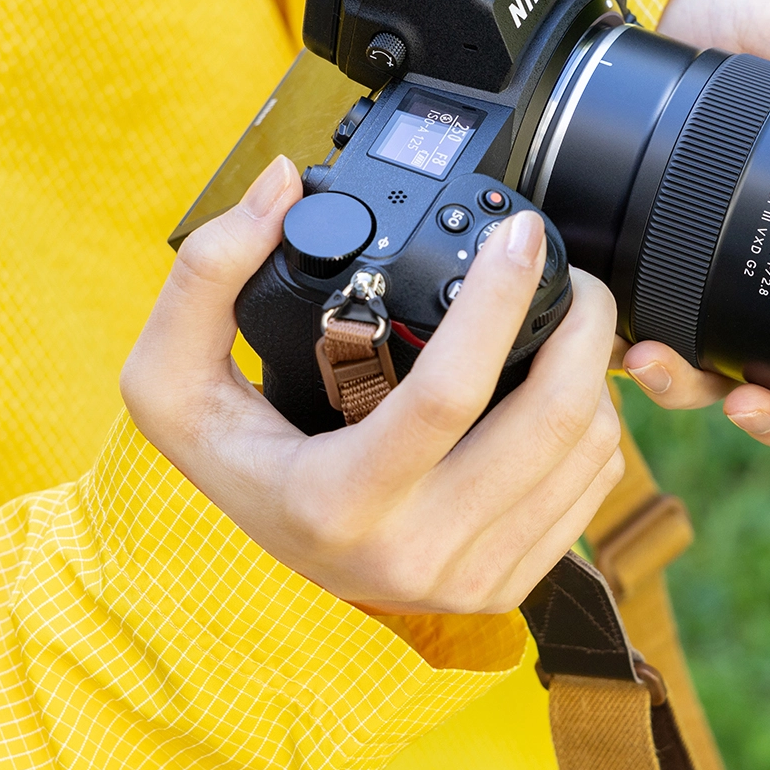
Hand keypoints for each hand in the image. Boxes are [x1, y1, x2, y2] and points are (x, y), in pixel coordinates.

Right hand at [122, 158, 624, 614]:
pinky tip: (560, 385)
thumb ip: (207, 273)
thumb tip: (280, 183)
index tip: (519, 233)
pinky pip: (597, 488)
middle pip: (548, 421)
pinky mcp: (511, 585)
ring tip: (564, 320)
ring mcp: (470, 578)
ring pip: (587, 450)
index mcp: (337, 502)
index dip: (499, 300)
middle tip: (567, 268)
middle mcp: (413, 552)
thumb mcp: (172, 379)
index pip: (447, 393)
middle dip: (581, 322)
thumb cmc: (233, 460)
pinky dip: (596, 421)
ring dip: (593, 367)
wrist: (270, 570)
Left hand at [624, 0, 769, 473]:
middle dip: (765, 414)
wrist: (649, 10)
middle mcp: (752, 281)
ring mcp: (686, 284)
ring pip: (695, 378)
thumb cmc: (738, 31)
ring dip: (682, 390)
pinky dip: (613, 352)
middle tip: (744, 404)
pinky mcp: (623, 269)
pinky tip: (610, 343)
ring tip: (657, 362)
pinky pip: (616, 334)